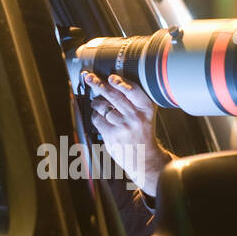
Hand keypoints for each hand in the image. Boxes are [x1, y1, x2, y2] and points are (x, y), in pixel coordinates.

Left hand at [82, 71, 169, 195]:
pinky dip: (95, 115)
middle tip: (89, 78)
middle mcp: (135, 116)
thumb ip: (135, 100)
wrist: (144, 157)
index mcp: (146, 108)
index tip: (111, 77)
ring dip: (95, 102)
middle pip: (113, 96)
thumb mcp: (147, 114)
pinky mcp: (112, 136)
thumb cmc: (143, 132)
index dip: (120, 82)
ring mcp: (123, 126)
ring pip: (102, 106)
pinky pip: (97, 119)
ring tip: (96, 102)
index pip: (132, 90)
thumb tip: (112, 84)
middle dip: (98, 84)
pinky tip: (98, 116)